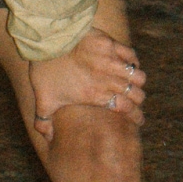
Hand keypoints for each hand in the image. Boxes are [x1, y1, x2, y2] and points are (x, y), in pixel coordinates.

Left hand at [28, 29, 146, 138]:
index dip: (136, 116)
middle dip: (138, 100)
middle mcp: (108, 80)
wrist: (48, 42)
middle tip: (135, 101)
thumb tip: (48, 139)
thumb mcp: (43, 99)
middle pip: (136, 93)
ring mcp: (111, 61)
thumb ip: (44, 122)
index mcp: (96, 95)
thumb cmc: (45, 71)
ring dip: (137, 81)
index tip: (139, 121)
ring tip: (133, 83)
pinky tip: (129, 64)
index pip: (126, 108)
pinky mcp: (111, 44)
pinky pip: (131, 55)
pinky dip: (133, 61)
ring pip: (138, 75)